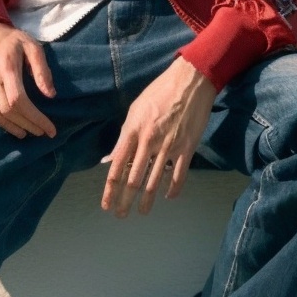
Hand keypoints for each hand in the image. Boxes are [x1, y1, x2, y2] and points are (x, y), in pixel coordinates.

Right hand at [0, 23, 56, 138]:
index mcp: (6, 67)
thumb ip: (42, 70)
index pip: (20, 101)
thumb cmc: (12, 38)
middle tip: (40, 131)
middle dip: (26, 125)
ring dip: (8, 127)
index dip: (35, 118)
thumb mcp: (33, 46)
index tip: (49, 129)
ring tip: (23, 132)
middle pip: (7, 110)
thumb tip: (50, 95)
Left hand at [102, 57, 216, 217]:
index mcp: (132, 132)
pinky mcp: (187, 148)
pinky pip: (178, 175)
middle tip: (120, 215)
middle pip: (133, 180)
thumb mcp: (134, 111)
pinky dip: (173, 189)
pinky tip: (168, 197)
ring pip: (154, 182)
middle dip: (125, 201)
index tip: (106, 205)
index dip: (110, 190)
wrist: (190, 81)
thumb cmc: (159, 92)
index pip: (116, 168)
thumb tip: (111, 158)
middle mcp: (148, 143)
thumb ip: (123, 137)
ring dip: (147, 201)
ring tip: (141, 212)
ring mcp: (168, 147)